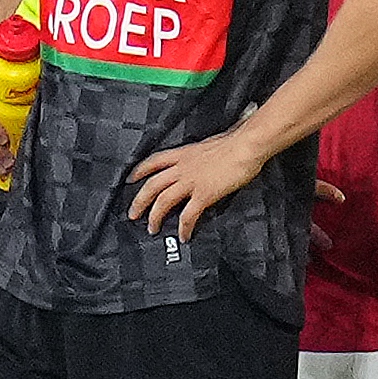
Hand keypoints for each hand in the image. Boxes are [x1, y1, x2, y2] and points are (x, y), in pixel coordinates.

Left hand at [129, 120, 273, 235]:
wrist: (246, 146)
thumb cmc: (234, 142)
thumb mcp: (210, 143)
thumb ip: (201, 153)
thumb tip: (202, 157)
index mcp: (184, 153)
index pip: (154, 161)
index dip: (140, 170)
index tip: (131, 178)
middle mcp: (183, 167)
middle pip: (152, 185)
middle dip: (139, 201)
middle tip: (133, 214)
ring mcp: (192, 181)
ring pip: (163, 201)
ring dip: (155, 217)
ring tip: (152, 228)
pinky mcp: (204, 194)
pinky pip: (188, 215)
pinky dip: (184, 228)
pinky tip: (183, 236)